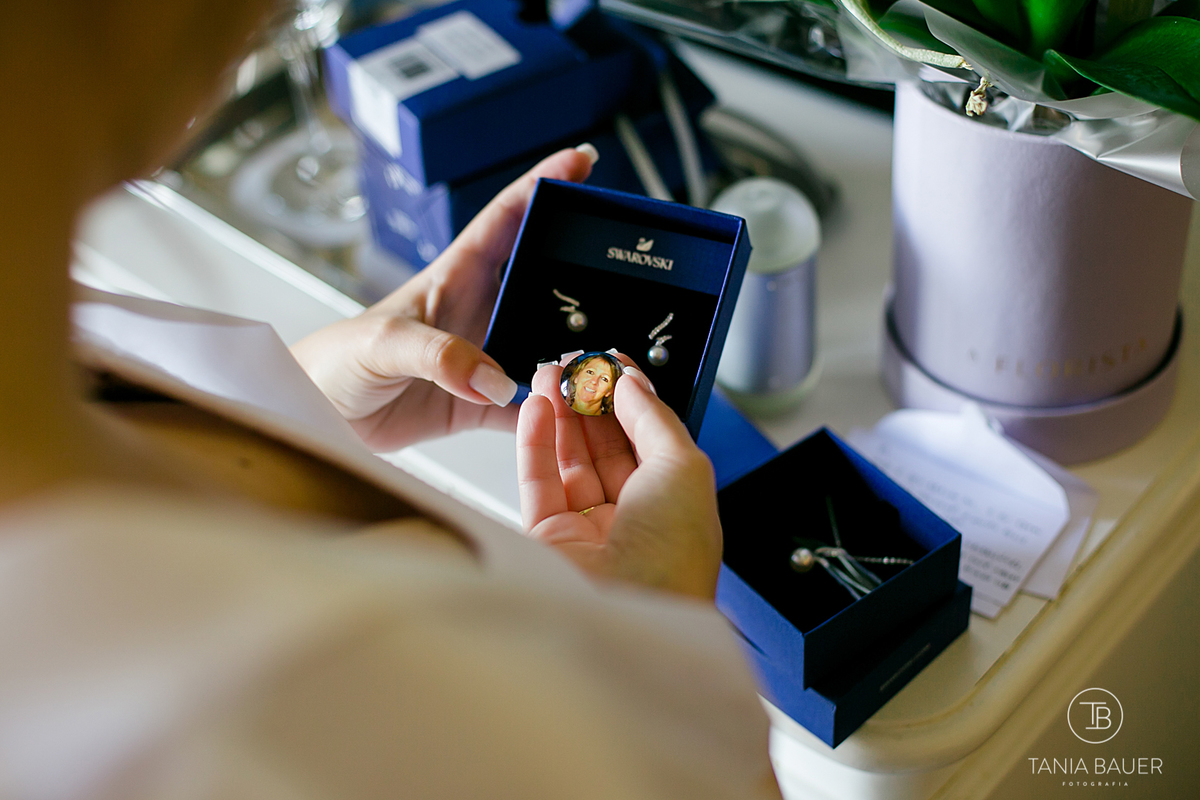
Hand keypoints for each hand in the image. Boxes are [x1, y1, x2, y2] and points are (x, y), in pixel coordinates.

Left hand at [292, 145, 597, 450]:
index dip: (542, 183)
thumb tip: (493, 378)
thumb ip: (435, 355)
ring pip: (547, 345)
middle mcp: (480, 312)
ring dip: (578, 351)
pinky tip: (580, 413)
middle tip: (628, 272)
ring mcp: (485, 357)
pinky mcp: (481, 403)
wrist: (317, 417)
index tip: (582, 159)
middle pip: (544, 281)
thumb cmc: (334, 361)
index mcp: (455, 276)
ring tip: (615, 355)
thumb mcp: (380, 343)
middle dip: (584, 272)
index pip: (507, 218)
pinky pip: (530, 405)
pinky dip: (554, 410)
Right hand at [516, 356, 722, 599]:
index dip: (629, 399)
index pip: (647, 440)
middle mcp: (633, 518)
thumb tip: (631, 381)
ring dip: (559, 413)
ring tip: (547, 372)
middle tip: (573, 361)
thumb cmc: (674, 553)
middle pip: (605, 447)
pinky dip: (534, 441)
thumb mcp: (684, 465)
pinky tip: (535, 406)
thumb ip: (653, 417)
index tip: (609, 361)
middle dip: (588, 401)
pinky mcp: (547, 540)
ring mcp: (588, 530)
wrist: (633, 614)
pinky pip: (538, 481)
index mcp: (675, 504)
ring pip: (569, 460)